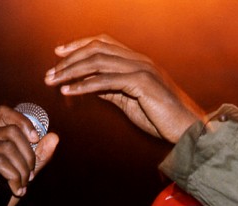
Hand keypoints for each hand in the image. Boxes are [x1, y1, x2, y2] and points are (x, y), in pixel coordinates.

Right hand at [0, 106, 58, 205]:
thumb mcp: (23, 174)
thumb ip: (38, 157)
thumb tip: (53, 136)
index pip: (4, 113)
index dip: (23, 121)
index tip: (35, 139)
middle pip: (11, 132)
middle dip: (29, 155)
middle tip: (29, 176)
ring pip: (7, 148)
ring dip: (22, 170)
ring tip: (22, 185)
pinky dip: (13, 176)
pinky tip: (16, 189)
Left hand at [45, 34, 205, 142]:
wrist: (188, 129)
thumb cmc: (162, 118)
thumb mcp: (131, 101)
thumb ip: (111, 90)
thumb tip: (89, 85)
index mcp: (138, 62)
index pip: (103, 43)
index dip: (79, 45)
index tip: (59, 54)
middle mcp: (139, 60)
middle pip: (97, 49)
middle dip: (69, 59)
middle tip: (50, 72)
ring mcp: (142, 70)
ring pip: (98, 62)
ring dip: (71, 71)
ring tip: (53, 80)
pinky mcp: (142, 84)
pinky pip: (106, 81)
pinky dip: (84, 85)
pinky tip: (68, 91)